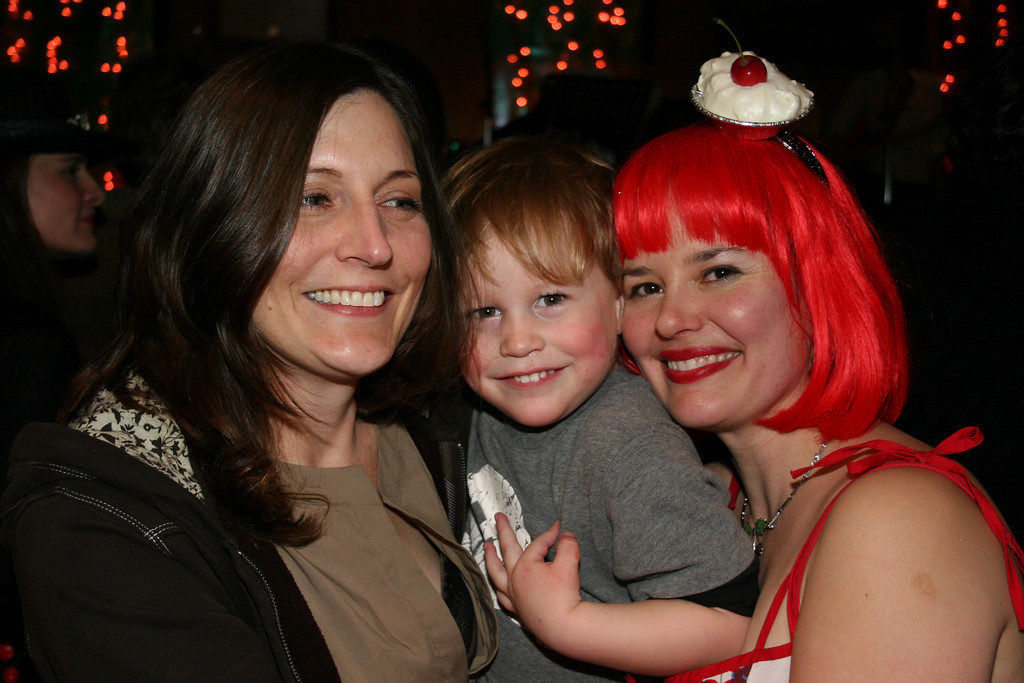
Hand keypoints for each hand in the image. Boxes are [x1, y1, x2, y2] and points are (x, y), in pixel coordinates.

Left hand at [483, 512, 582, 645]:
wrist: (564, 628)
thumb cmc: (564, 597)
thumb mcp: (570, 565)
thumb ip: (568, 546)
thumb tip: (567, 535)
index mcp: (525, 567)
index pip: (538, 544)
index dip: (550, 534)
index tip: (558, 529)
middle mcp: (514, 580)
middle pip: (506, 550)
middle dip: (503, 531)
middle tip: (498, 518)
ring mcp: (513, 596)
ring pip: (496, 574)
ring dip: (490, 559)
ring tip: (486, 548)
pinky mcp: (518, 611)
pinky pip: (503, 597)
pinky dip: (499, 588)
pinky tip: (499, 586)